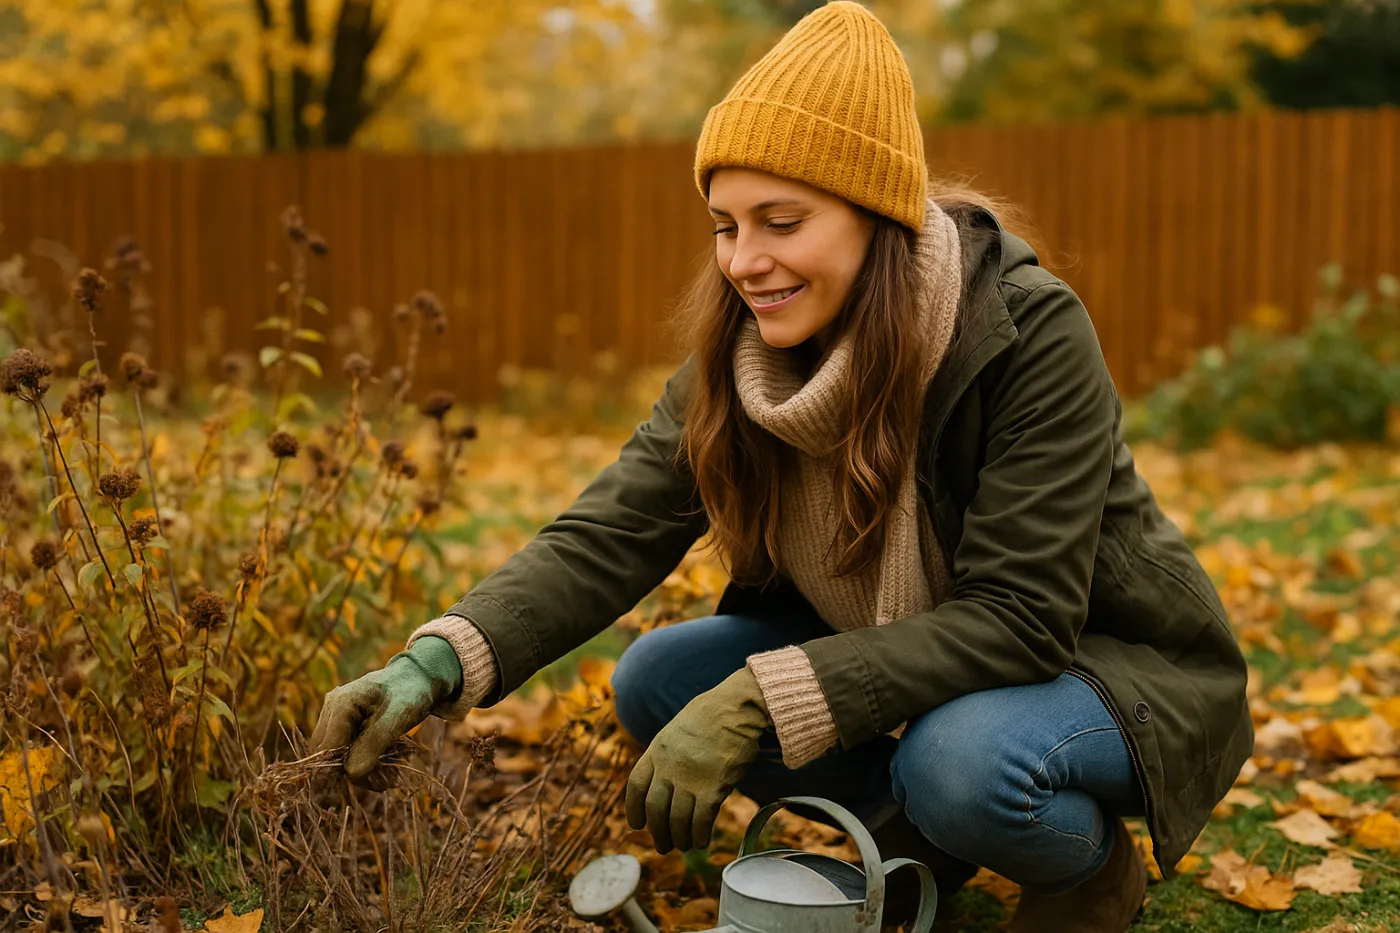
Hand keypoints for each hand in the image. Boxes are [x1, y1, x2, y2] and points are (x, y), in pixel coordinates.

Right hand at [308, 635, 461, 790]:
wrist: (416, 679)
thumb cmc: (409, 694)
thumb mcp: (397, 718)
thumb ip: (373, 744)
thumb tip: (351, 774)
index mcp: (341, 704)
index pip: (328, 750)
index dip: (347, 770)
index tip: (377, 782)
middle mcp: (331, 710)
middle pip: (329, 755)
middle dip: (358, 772)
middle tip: (387, 779)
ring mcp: (334, 716)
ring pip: (336, 756)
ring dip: (362, 769)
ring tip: (389, 773)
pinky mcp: (342, 724)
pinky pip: (344, 750)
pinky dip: (363, 760)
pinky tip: (384, 761)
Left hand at [625, 666, 769, 852]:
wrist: (735, 707)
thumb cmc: (712, 715)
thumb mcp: (677, 729)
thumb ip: (669, 755)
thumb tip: (670, 782)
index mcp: (657, 750)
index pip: (636, 786)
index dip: (633, 809)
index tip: (636, 825)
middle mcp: (668, 767)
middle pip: (654, 809)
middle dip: (658, 832)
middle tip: (663, 846)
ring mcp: (689, 778)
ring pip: (677, 820)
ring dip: (680, 838)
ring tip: (684, 846)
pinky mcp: (713, 787)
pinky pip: (701, 820)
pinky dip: (699, 835)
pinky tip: (702, 841)